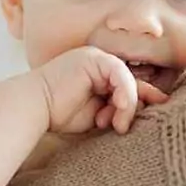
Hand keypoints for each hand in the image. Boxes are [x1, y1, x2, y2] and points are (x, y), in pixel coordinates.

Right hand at [35, 47, 167, 134]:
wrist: (34, 108)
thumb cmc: (58, 115)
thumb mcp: (96, 115)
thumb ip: (116, 110)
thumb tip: (143, 111)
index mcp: (97, 75)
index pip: (128, 86)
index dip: (141, 102)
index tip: (152, 118)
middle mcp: (99, 64)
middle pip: (131, 82)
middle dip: (135, 106)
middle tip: (125, 126)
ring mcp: (96, 58)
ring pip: (128, 80)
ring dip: (128, 106)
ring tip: (117, 125)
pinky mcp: (94, 58)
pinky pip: (121, 75)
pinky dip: (125, 94)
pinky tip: (118, 110)